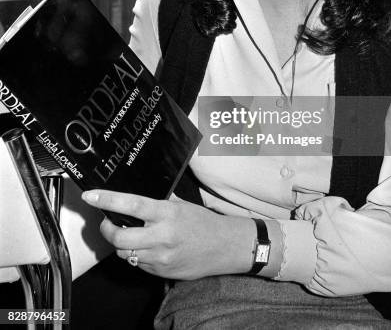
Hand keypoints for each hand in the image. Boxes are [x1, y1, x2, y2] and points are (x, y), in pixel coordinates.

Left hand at [81, 190, 254, 279]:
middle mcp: (162, 236)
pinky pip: (138, 264)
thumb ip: (159, 201)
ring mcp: (161, 257)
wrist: (224, 247)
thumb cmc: (202, 222)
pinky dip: (136, 255)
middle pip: (119, 238)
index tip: (91, 196)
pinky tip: (146, 247)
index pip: (131, 205)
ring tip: (130, 234)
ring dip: (122, 244)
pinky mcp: (161, 272)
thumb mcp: (181, 205)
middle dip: (107, 230)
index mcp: (166, 214)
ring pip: (125, 253)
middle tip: (108, 222)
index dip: (108, 200)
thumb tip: (134, 195)